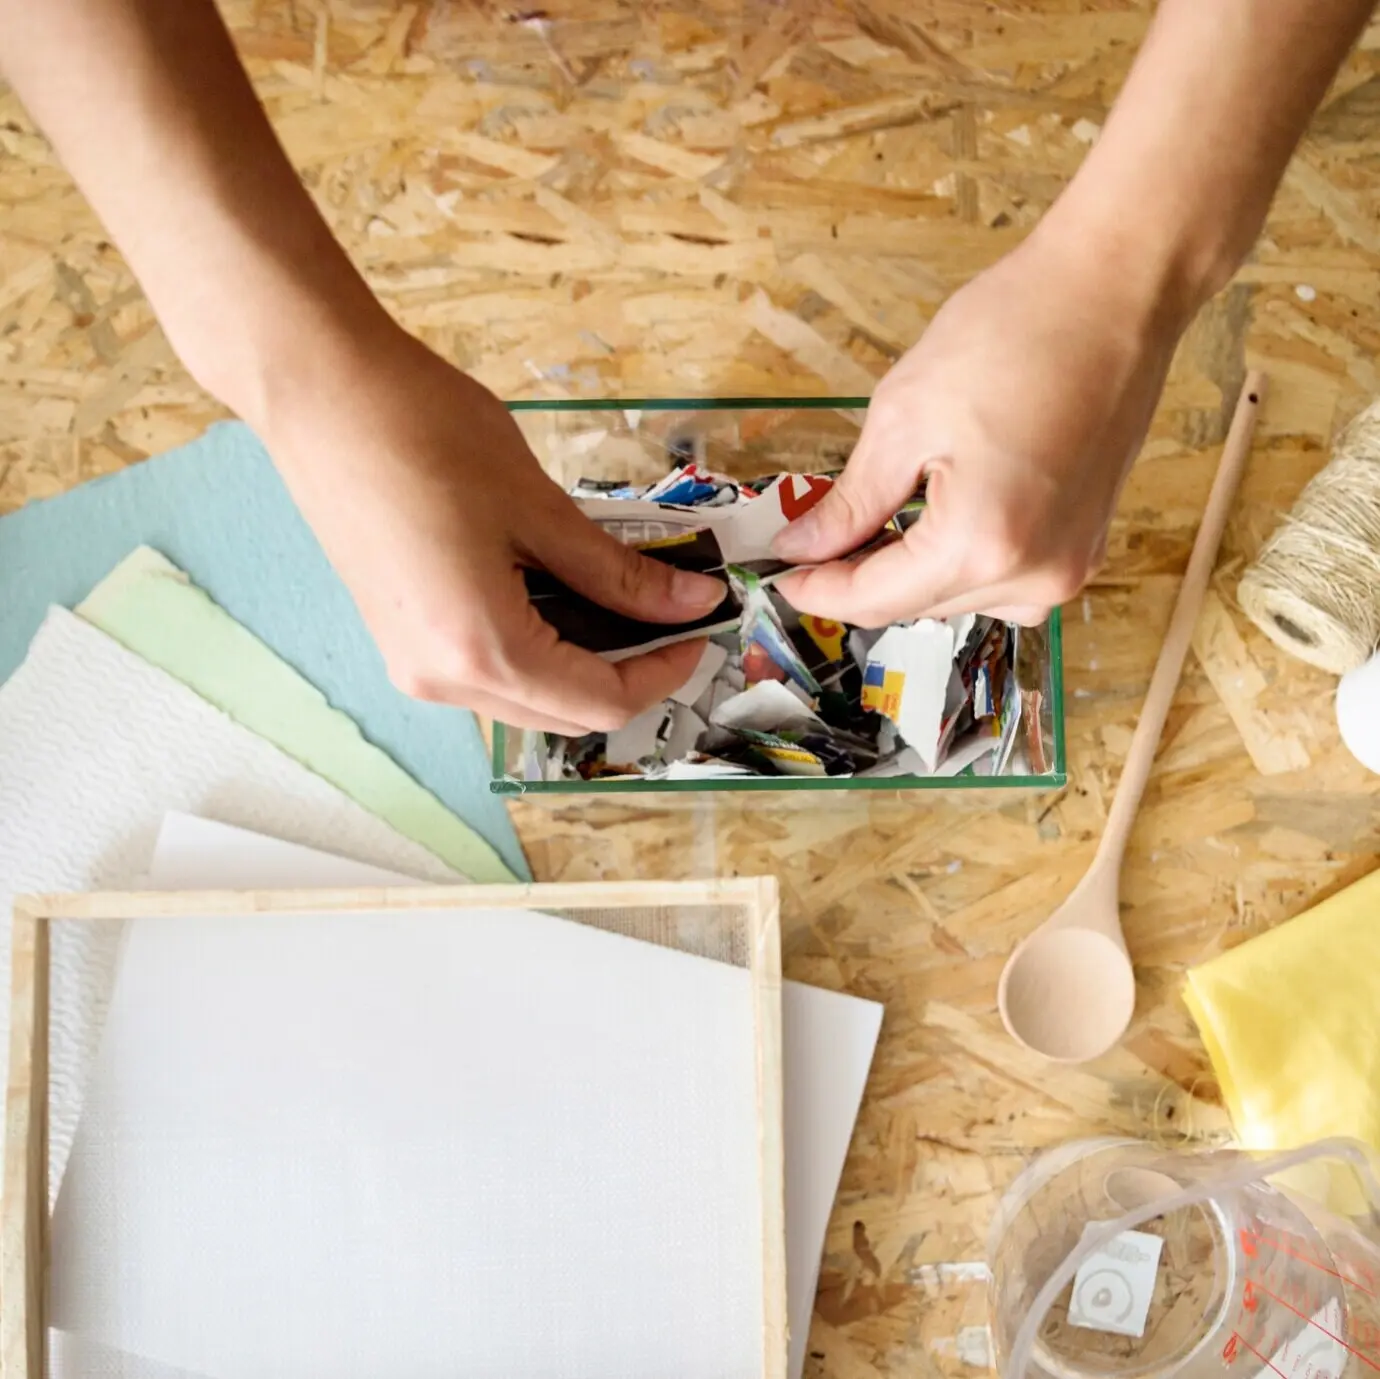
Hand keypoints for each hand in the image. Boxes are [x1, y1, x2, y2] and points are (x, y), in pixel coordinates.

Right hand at [260, 325, 723, 732]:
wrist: (320, 393)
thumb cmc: (427, 435)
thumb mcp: (539, 507)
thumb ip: (620, 572)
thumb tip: (691, 604)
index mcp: (481, 652)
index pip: (599, 702)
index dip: (663, 672)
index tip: (700, 626)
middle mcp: (443, 682)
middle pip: (563, 713)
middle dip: (627, 671)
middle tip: (670, 611)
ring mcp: (414, 666)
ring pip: (525, 697)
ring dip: (582, 661)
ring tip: (620, 595)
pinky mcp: (399, 640)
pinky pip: (487, 671)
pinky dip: (537, 647)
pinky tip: (559, 592)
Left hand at [772, 225, 1188, 626]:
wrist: (1114, 293)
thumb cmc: (1012, 335)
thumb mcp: (903, 419)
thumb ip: (850, 504)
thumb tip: (804, 547)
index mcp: (981, 547)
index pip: (876, 601)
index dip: (818, 590)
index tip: (781, 574)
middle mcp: (1033, 577)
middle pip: (917, 607)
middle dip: (859, 579)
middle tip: (813, 541)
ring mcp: (1068, 569)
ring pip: (958, 601)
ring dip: (910, 574)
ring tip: (874, 522)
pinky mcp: (1084, 549)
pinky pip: (1003, 584)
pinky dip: (959, 564)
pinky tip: (935, 521)